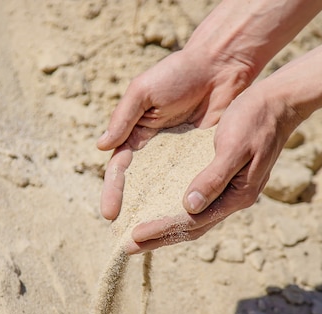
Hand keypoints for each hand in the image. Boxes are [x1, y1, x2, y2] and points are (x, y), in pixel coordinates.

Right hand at [97, 0, 321, 220]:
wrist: (219, 66)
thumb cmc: (177, 73)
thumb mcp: (143, 91)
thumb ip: (123, 118)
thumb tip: (102, 147)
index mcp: (134, 136)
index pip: (119, 171)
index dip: (113, 192)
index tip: (111, 214)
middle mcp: (154, 152)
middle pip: (139, 188)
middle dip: (132, 212)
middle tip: (127, 238)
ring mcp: (178, 158)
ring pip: (164, 192)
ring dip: (158, 214)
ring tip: (153, 238)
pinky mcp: (201, 160)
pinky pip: (192, 185)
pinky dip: (187, 203)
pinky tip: (185, 221)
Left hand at [125, 85, 303, 253]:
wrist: (279, 102)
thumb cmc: (256, 120)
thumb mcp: (234, 147)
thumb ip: (214, 178)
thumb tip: (189, 206)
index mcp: (238, 195)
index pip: (193, 222)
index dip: (162, 230)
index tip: (134, 236)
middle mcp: (233, 198)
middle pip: (190, 227)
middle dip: (159, 238)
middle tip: (127, 247)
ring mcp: (229, 190)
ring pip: (192, 217)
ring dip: (165, 227)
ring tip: (138, 235)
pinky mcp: (222, 178)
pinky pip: (195, 201)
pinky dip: (174, 208)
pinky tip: (158, 208)